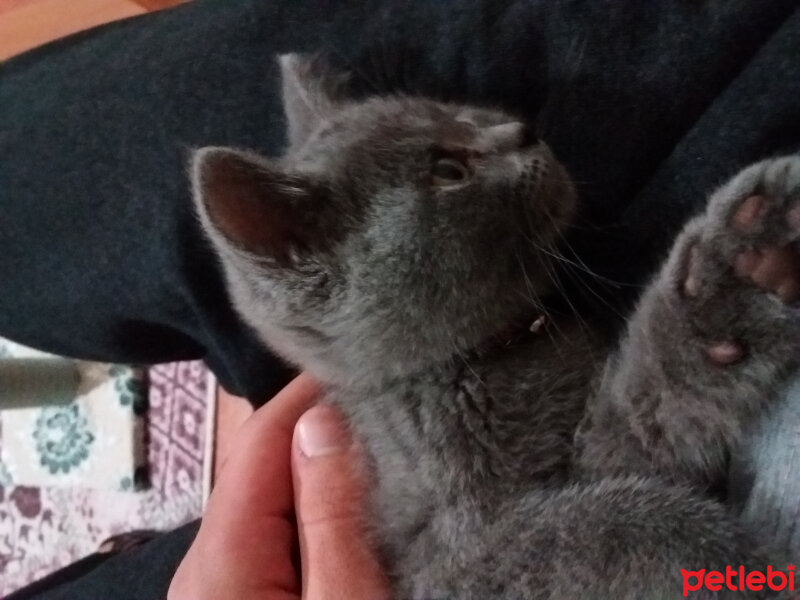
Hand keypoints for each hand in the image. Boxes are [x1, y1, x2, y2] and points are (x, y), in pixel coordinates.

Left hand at [168, 374, 390, 599]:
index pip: (259, 439)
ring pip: (276, 503)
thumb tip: (321, 420)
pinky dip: (319, 518)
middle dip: (324, 438)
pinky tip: (359, 516)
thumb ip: (330, 515)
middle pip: (264, 469)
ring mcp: (225, 583)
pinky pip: (281, 539)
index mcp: (222, 557)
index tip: (368, 374)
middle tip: (391, 421)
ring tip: (387, 462)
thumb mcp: (343, 597)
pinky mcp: (245, 598)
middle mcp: (210, 563)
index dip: (309, 396)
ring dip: (327, 480)